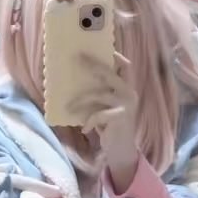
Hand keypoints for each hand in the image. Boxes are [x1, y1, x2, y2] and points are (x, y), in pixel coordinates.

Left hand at [70, 53, 138, 191]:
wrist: (121, 150)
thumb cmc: (109, 127)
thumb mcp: (104, 107)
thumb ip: (99, 94)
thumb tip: (75, 80)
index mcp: (126, 88)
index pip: (125, 66)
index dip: (115, 56)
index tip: (100, 47)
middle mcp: (129, 92)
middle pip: (109, 73)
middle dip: (92, 64)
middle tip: (76, 58)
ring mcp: (126, 104)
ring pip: (98, 94)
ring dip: (80, 100)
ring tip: (68, 107)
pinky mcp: (121, 117)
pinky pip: (99, 114)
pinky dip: (89, 121)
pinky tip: (84, 129)